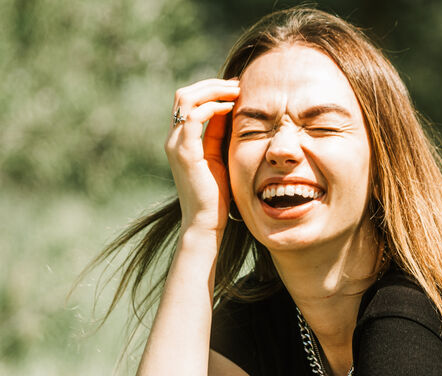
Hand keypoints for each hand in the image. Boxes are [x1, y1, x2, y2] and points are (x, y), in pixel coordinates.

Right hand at [165, 79, 239, 233]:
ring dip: (212, 90)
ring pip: (186, 100)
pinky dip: (211, 108)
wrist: (206, 220)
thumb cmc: (216, 193)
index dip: (211, 89)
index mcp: (181, 138)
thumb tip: (229, 108)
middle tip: (237, 84)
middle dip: (212, 84)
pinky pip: (194, 119)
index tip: (236, 87)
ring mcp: (176, 145)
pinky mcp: (185, 153)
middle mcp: (174, 138)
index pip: (189, 101)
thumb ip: (218, 133)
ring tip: (236, 91)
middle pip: (184, 94)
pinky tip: (229, 108)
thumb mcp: (218, 155)